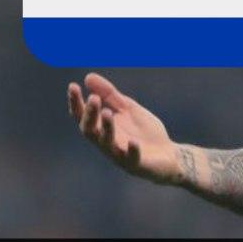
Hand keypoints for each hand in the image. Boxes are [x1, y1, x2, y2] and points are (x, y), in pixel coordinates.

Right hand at [67, 73, 183, 184]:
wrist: (169, 155)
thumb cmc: (144, 132)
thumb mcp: (128, 109)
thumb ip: (109, 95)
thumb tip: (88, 77)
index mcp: (101, 129)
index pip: (82, 116)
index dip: (76, 103)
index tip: (73, 86)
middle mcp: (105, 143)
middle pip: (89, 130)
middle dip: (90, 115)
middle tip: (94, 99)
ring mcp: (120, 155)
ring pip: (106, 143)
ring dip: (106, 128)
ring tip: (108, 112)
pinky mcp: (136, 164)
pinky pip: (132, 159)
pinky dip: (132, 150)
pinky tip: (134, 142)